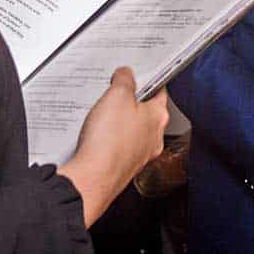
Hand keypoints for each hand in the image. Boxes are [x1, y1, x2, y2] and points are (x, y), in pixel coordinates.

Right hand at [57, 67, 169, 224]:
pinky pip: (119, 147)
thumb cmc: (109, 141)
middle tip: (114, 95)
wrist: (93, 178)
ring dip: (120, 123)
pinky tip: (98, 137)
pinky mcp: (124, 166)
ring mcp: (140, 154)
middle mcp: (154, 138)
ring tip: (102, 117)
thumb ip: (124, 80)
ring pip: (132, 131)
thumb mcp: (117, 96)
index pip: (160, 92)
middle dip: (131, 103)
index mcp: (158, 117)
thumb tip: (126, 74)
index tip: (140, 76)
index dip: (149, 81)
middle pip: (145, 112)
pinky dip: (110, 141)